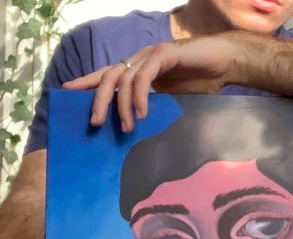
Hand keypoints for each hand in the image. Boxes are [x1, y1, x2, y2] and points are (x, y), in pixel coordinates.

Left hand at [62, 33, 248, 131]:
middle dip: (97, 100)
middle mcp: (140, 59)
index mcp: (139, 68)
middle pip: (108, 77)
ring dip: (122, 106)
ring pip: (124, 79)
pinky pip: (145, 77)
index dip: (86, 82)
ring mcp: (151, 55)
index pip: (106, 74)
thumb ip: (154, 105)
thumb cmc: (202, 80)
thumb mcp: (171, 97)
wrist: (226, 63)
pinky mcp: (165, 55)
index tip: (66, 92)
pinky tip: (142, 114)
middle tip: (94, 123)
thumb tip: (137, 128)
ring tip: (126, 128)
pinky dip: (140, 96)